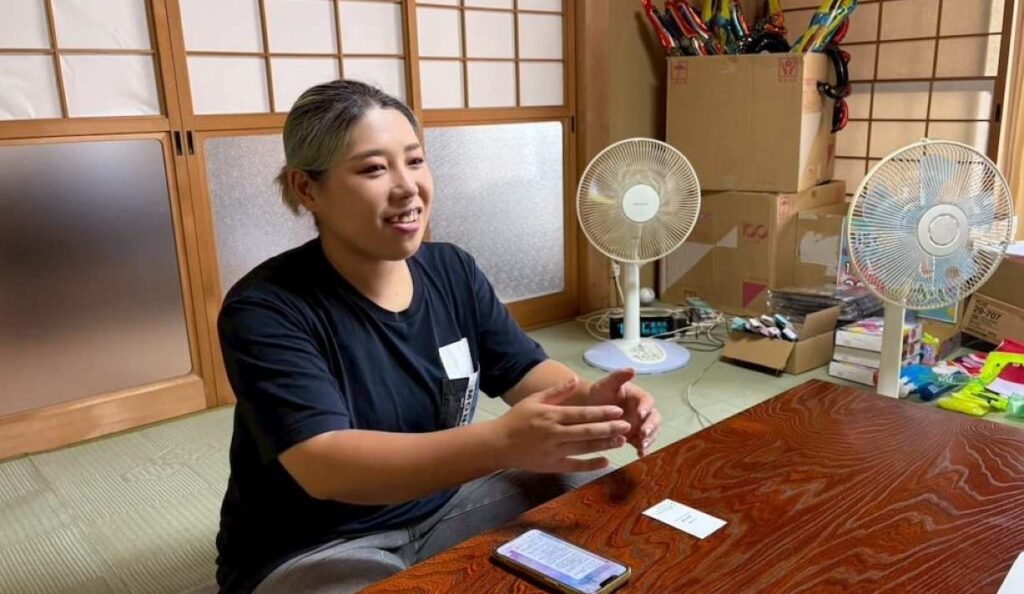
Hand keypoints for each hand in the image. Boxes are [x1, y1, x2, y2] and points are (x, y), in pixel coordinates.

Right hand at [494, 377, 631, 473]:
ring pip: (584, 448)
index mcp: (551, 416)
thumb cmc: (517, 419)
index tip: (618, 410)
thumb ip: (556, 391)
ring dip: (604, 445)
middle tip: (626, 425)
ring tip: (621, 441)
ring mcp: (554, 451)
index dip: (601, 413)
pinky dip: (591, 465)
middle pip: (587, 431)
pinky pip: (575, 466)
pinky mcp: (552, 466)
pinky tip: (606, 461)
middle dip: (609, 428)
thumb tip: (575, 380)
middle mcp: (555, 434)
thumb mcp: (534, 400)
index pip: (582, 414)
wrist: (498, 444)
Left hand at [587, 369, 661, 456]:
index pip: (647, 401)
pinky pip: (642, 444)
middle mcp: (643, 411)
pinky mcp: (634, 437)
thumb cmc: (599, 394)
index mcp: (639, 397)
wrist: (589, 410)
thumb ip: (618, 376)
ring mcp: (640, 425)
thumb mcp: (606, 384)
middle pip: (654, 419)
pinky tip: (640, 454)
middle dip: (651, 427)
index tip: (641, 413)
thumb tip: (632, 369)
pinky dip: (643, 449)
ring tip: (642, 446)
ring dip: (649, 439)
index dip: (646, 407)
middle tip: (643, 433)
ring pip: (651, 432)